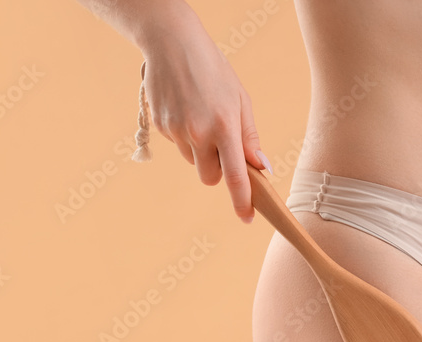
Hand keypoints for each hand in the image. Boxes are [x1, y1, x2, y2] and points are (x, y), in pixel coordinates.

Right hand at [138, 6, 271, 222]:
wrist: (172, 44)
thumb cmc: (213, 70)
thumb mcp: (240, 100)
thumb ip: (250, 137)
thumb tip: (262, 168)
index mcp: (224, 126)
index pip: (236, 176)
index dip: (242, 201)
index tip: (247, 217)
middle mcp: (199, 133)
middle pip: (209, 177)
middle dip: (217, 171)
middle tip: (221, 147)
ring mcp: (176, 131)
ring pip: (192, 161)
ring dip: (200, 151)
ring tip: (201, 116)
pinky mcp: (160, 126)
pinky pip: (177, 145)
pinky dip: (184, 135)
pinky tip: (185, 108)